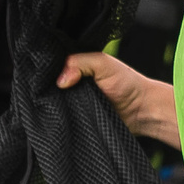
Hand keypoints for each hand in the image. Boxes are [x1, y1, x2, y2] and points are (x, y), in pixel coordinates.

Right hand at [57, 50, 178, 146]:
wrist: (142, 112)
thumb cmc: (128, 84)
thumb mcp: (103, 63)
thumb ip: (80, 63)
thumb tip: (60, 80)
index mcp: (77, 67)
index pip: (52, 66)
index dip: (47, 70)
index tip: (42, 74)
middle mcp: (72, 84)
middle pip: (49, 86)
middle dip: (48, 88)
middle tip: (50, 91)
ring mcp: (73, 102)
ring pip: (53, 103)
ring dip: (54, 105)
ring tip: (59, 103)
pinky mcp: (76, 120)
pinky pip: (62, 120)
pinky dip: (61, 118)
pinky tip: (61, 116)